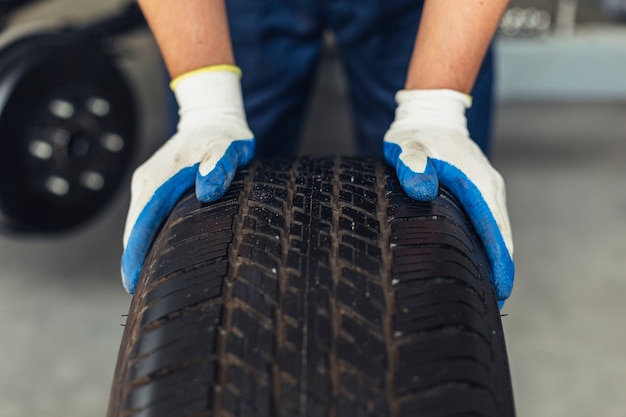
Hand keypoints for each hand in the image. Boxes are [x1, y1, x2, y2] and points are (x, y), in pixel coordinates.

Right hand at [121, 66, 254, 292]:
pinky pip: (144, 217)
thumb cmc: (223, 137)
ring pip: (137, 224)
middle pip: (133, 229)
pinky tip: (154, 256)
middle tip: (140, 294)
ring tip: (144, 283)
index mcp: (160, 178)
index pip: (142, 222)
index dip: (136, 253)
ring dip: (138, 250)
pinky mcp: (152, 185)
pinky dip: (144, 237)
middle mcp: (147, 182)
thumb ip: (219, 166)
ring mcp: (147, 183)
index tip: (132, 282)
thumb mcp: (228, 148)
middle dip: (134, 260)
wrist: (212, 119)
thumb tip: (206, 190)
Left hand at [383, 89, 513, 305]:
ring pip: (497, 231)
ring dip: (495, 258)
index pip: (493, 232)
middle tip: (493, 302)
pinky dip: (489, 243)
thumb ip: (412, 167)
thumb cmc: (417, 134)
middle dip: (500, 269)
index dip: (499, 264)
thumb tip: (422, 189)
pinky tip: (477, 260)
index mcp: (478, 185)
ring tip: (486, 290)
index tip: (501, 292)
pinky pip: (489, 222)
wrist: (430, 114)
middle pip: (501, 237)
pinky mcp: (480, 190)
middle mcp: (490, 189)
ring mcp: (487, 189)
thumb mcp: (408, 148)